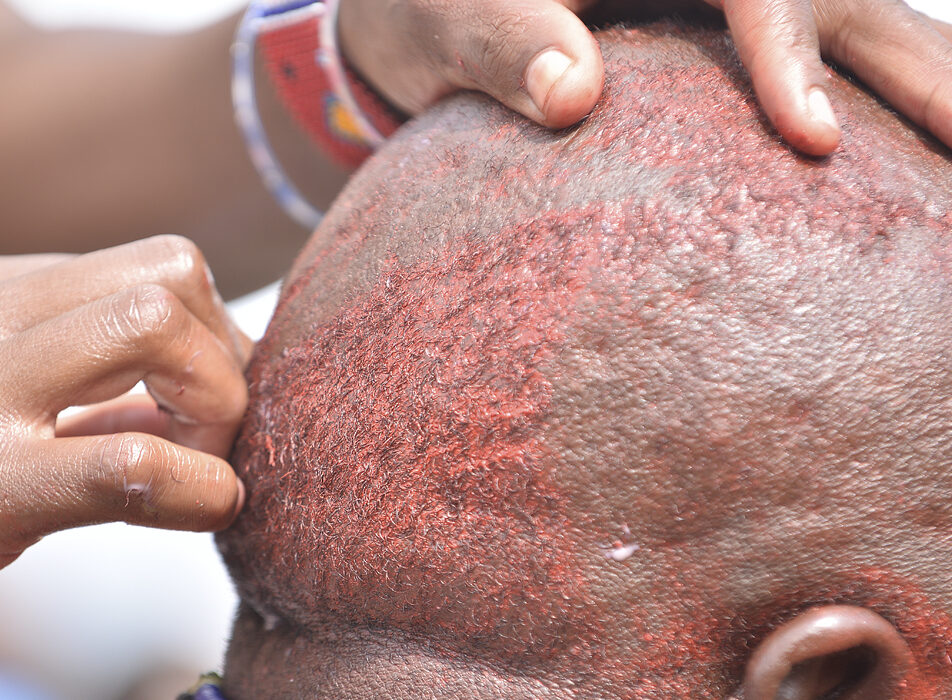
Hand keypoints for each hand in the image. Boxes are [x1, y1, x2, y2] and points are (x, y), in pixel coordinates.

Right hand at [0, 236, 248, 697]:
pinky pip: (131, 460)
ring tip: (204, 469)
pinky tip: (204, 512)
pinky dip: (201, 488)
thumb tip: (191, 390)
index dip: (203, 334)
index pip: (138, 263)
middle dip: (225, 355)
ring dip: (220, 405)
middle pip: (166, 273)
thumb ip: (57, 379)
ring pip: (156, 327)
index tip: (207, 405)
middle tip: (218, 433)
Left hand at [339, 0, 951, 155]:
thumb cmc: (432, 7)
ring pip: (860, 30)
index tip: (811, 140)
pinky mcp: (729, 44)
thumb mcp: (450, 16)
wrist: (429, 11)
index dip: (791, 53)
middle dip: (916, 74)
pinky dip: (875, 112)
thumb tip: (572, 91)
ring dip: (924, 93)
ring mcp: (731, 3)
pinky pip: (826, 67)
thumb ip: (504, 41)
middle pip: (846, 0)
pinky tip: (918, 182)